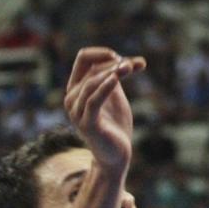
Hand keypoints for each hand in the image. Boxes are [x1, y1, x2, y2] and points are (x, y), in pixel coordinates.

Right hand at [62, 48, 145, 174]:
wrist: (116, 154)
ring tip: (129, 68)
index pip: (83, 58)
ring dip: (112, 72)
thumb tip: (136, 61)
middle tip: (133, 65)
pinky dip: (105, 87)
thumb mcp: (116, 95)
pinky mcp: (87, 124)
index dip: (103, 53)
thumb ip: (119, 77)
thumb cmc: (115, 124)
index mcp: (76, 88)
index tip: (125, 60)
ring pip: (91, 82)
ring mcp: (77, 112)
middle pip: (90, 68)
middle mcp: (72, 98)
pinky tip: (116, 78)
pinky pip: (93, 101)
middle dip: (113, 64)